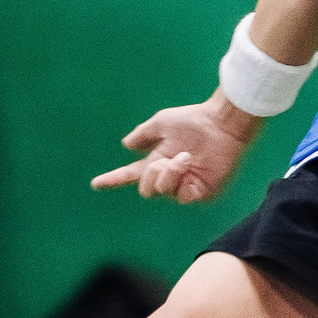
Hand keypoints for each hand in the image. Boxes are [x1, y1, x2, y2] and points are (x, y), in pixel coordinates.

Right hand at [90, 94, 259, 203]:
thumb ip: (144, 134)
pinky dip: (181, 183)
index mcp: (157, 160)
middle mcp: (169, 176)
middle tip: (164, 159)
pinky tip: (190, 168)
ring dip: (169, 172)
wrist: (221, 124)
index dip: (113, 180)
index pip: (131, 174)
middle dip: (150, 174)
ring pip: (162, 191)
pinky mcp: (202, 192)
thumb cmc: (194, 120)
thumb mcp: (162, 123)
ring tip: (185, 157)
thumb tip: (126, 144)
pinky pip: (182, 198)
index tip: (96, 183)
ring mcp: (186, 185)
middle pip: (145, 189)